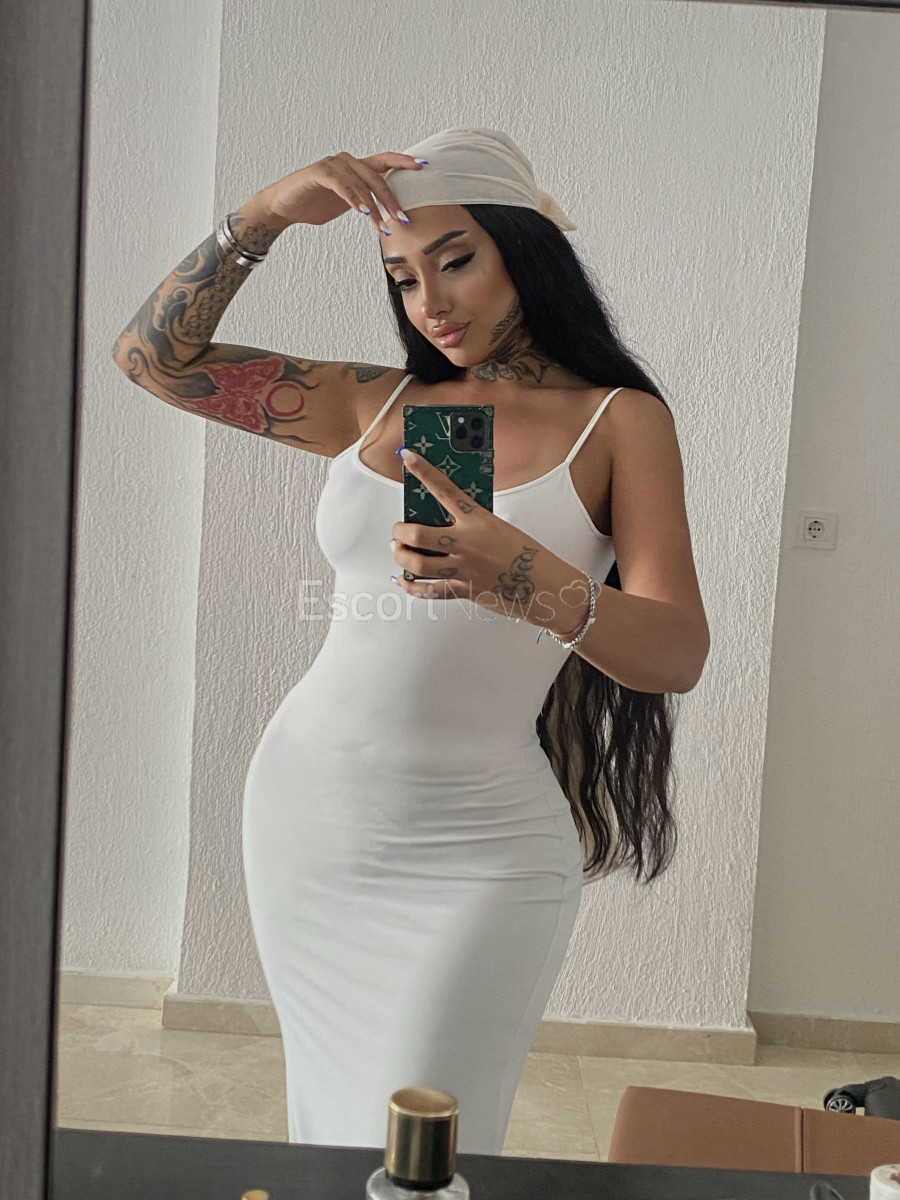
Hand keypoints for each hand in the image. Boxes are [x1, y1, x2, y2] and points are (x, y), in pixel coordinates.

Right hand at [259, 151, 424, 233]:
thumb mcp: (347, 204)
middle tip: (403, 219)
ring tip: (383, 226)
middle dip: (391, 200)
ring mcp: (332, 165)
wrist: (285, 207)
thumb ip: (366, 202)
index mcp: (355, 167)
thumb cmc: (315, 205)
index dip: (403, 162)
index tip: (423, 166)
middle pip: (377, 177)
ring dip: (374, 208)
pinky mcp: (319, 173)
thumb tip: (390, 214)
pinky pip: (342, 185)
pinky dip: (354, 199)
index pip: (384, 162)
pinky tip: (363, 212)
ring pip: (361, 184)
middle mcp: (346, 161)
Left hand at [390, 450, 581, 626]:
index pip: (444, 489)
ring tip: (399, 550)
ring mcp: (463, 568)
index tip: (407, 456)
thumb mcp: (499, 528)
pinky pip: (428, 591)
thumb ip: (471, 523)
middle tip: (398, 529)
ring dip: (401, 556)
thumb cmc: (525, 555)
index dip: (423, 471)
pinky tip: (402, 579)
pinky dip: (410, 586)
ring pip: (417, 563)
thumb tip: (441, 521)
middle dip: (400, 531)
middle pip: (418, 534)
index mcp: (479, 520)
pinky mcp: (463, 590)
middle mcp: (467, 543)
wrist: (545, 585)